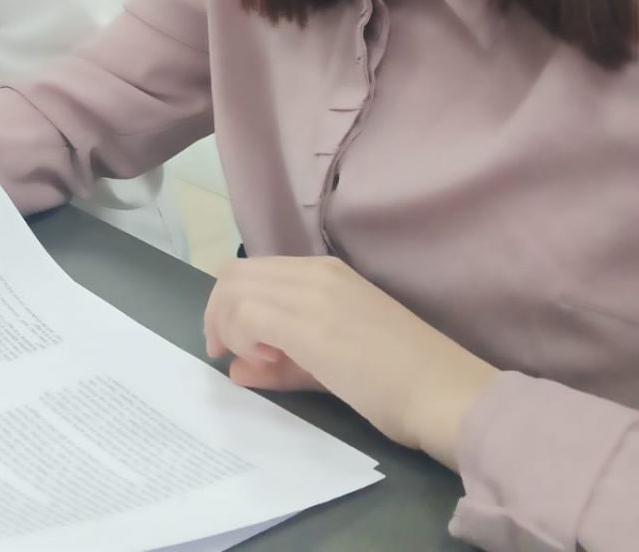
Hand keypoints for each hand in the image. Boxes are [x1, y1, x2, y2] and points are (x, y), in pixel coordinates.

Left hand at [203, 256, 498, 469]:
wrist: (445, 393)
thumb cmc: (400, 381)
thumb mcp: (328, 367)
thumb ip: (280, 366)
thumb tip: (236, 371)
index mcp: (323, 272)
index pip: (252, 270)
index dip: (229, 306)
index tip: (233, 345)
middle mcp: (314, 273)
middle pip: (234, 274)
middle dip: (217, 313)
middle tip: (224, 353)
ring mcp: (312, 292)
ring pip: (235, 289)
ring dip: (228, 326)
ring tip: (253, 361)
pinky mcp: (310, 322)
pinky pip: (248, 314)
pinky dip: (242, 338)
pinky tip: (265, 363)